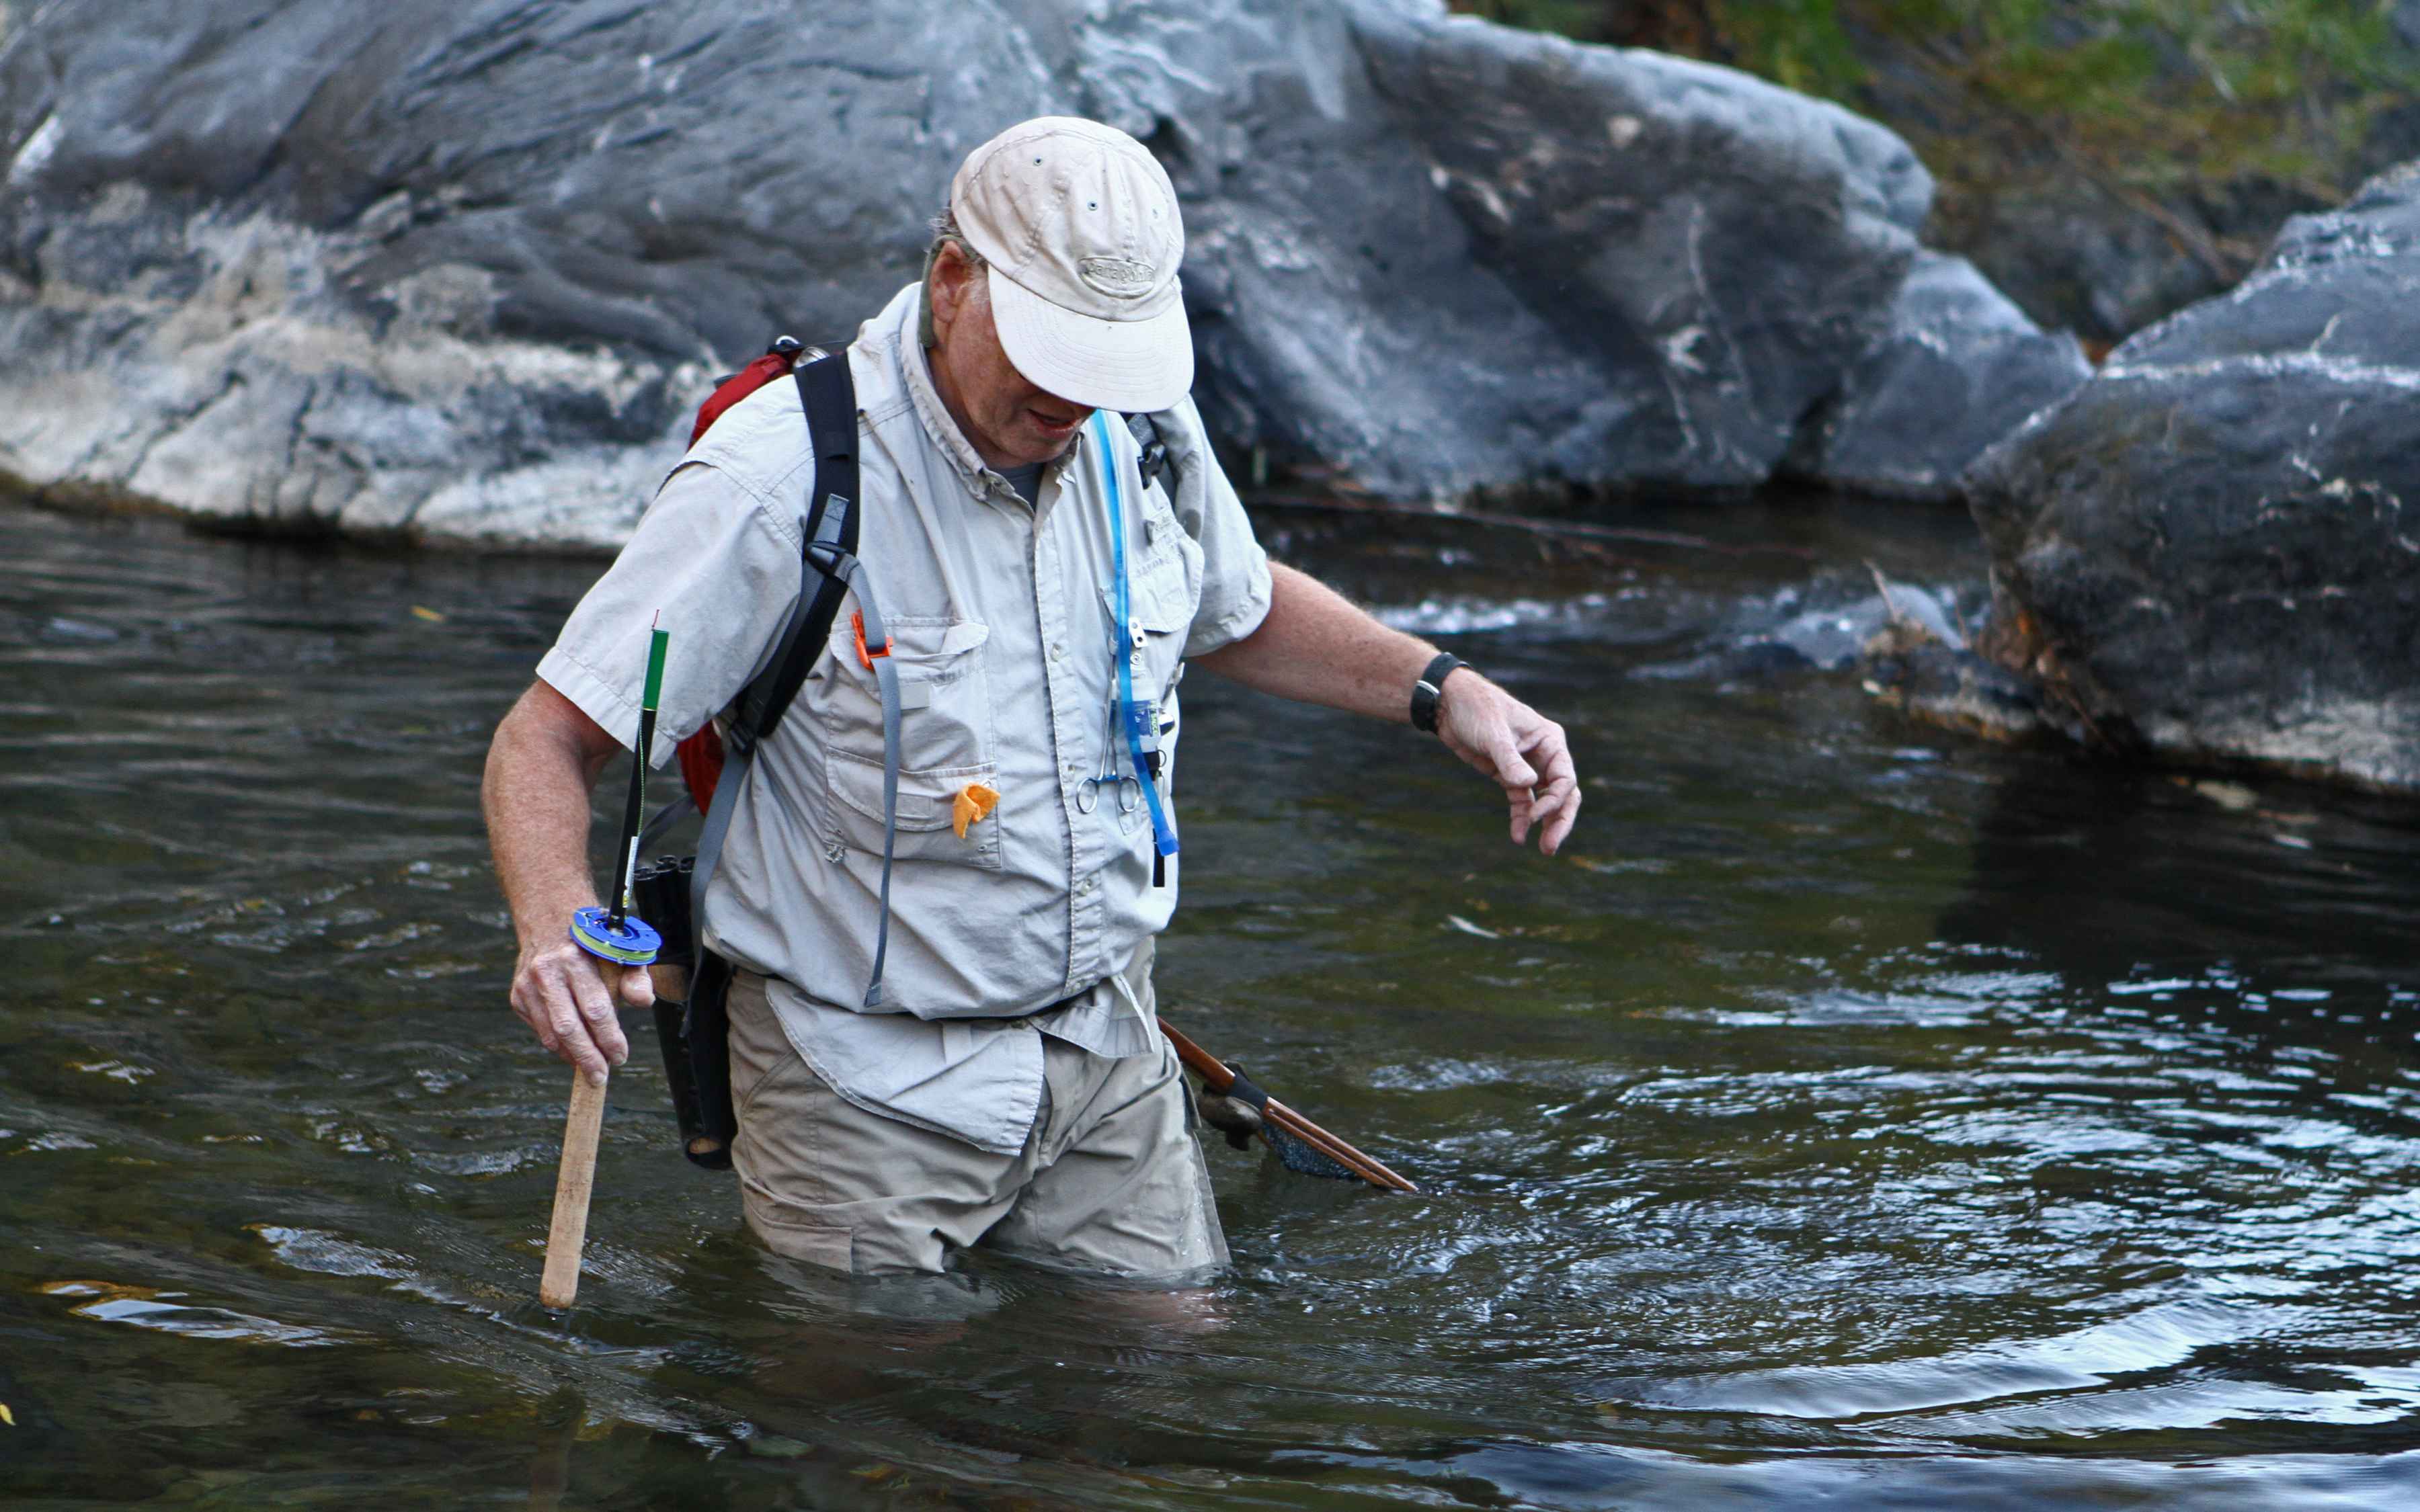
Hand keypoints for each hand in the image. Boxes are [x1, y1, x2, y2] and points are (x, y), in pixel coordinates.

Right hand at [510, 934, 653, 1084]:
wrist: (551, 921)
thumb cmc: (595, 942)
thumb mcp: (622, 950)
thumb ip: (636, 975)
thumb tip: (643, 1001)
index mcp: (576, 959)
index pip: (595, 1008)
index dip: (609, 1037)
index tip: (620, 1056)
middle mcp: (547, 972)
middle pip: (568, 1027)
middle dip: (587, 1057)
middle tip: (601, 1076)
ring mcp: (527, 985)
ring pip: (551, 1034)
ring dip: (572, 1056)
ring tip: (591, 1068)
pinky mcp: (517, 995)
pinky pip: (540, 1030)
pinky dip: (558, 1045)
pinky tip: (574, 1050)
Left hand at [1434, 671, 1580, 855]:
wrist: (1449, 705)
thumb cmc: (1476, 709)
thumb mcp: (1493, 733)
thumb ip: (1510, 760)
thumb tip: (1528, 786)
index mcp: (1550, 740)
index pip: (1565, 778)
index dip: (1554, 801)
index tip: (1535, 816)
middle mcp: (1544, 755)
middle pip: (1562, 793)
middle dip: (1559, 820)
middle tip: (1550, 847)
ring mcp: (1527, 767)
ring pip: (1545, 801)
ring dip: (1545, 823)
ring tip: (1544, 850)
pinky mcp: (1509, 775)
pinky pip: (1522, 801)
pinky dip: (1521, 818)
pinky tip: (1518, 836)